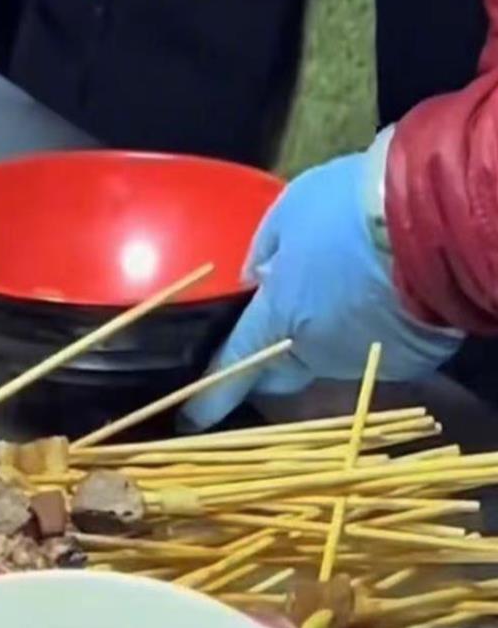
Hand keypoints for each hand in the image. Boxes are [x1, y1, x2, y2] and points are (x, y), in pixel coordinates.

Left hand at [182, 152, 460, 428]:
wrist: (433, 221)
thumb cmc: (348, 211)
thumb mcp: (288, 215)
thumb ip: (266, 254)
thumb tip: (258, 277)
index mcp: (275, 319)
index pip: (233, 368)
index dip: (212, 395)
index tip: (195, 417)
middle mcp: (315, 353)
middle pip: (282, 369)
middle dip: (271, 359)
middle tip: (277, 326)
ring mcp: (361, 361)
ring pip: (331, 356)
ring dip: (328, 333)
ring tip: (345, 287)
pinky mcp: (406, 361)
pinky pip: (373, 350)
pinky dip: (370, 329)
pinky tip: (382, 296)